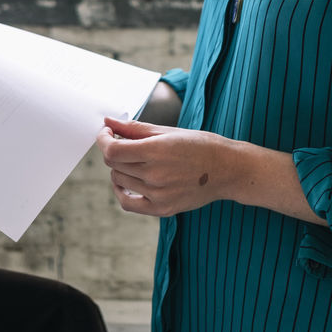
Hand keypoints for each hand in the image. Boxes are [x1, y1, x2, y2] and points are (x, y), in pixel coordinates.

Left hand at [96, 117, 233, 216]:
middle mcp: (155, 175)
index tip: (106, 133)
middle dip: (114, 150)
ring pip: (119, 181)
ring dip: (120, 168)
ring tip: (135, 160)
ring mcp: (158, 195)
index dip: (103, 139)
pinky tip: (128, 181)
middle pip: (114, 165)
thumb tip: (109, 122)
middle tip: (125, 143)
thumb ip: (135, 128)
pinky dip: (122, 192)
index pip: (112, 150)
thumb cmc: (201, 145)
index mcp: (157, 151)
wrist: (228, 170)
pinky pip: (128, 204)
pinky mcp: (162, 209)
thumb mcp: (169, 131)